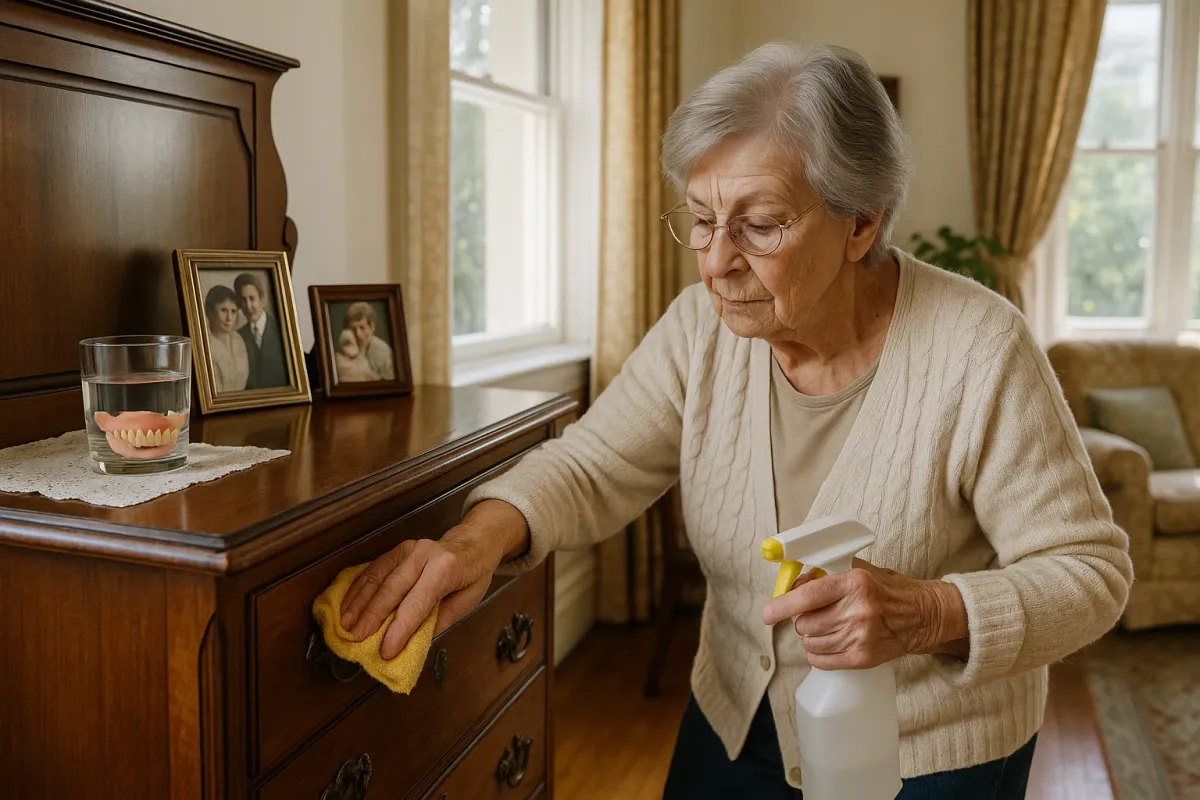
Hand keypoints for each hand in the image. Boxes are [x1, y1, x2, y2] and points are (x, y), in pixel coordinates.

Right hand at [338, 500, 528, 659]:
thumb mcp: (467, 602)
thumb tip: (411, 643)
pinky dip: (358, 588)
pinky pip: (373, 569)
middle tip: (355, 639)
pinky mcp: (398, 549)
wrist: (474, 541)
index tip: (386, 652)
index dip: (400, 629)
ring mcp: (408, 549)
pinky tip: (347, 605)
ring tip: (344, 625)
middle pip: (392, 588)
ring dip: (358, 602)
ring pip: (377, 577)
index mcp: (445, 568)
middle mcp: (424, 555)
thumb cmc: (473, 575)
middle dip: (372, 616)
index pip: (418, 603)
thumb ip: (439, 621)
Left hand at [761, 558, 968, 669]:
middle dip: (802, 619)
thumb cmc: (888, 590)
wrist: (924, 615)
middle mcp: (857, 610)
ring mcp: (861, 637)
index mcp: (855, 583)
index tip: (767, 613)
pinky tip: (829, 643)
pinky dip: (817, 653)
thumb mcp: (860, 570)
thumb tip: (791, 582)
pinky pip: (821, 660)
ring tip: (828, 627)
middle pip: (804, 623)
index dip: (782, 605)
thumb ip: (825, 574)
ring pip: (810, 642)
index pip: (808, 596)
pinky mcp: (863, 658)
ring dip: (811, 636)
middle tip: (816, 614)